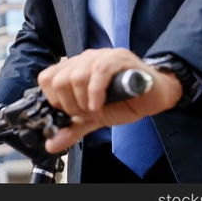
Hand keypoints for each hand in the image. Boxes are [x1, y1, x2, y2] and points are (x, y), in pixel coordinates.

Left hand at [37, 48, 181, 153]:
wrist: (154, 96)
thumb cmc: (123, 102)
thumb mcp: (93, 118)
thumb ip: (73, 128)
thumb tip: (51, 144)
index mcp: (74, 68)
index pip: (46, 78)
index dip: (54, 100)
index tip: (70, 113)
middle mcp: (84, 59)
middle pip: (59, 80)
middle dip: (70, 105)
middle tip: (86, 114)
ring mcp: (102, 56)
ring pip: (77, 76)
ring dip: (83, 101)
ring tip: (96, 110)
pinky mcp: (120, 58)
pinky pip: (99, 70)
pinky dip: (96, 92)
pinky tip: (99, 105)